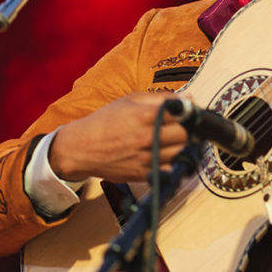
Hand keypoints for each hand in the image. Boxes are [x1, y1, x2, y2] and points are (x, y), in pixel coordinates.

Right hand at [49, 92, 188, 182]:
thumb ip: (161, 98)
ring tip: (171, 141)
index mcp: (145, 115)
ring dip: (180, 147)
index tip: (186, 114)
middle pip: (185, 135)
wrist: (82, 148)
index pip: (183, 113)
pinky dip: (173, 163)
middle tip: (179, 128)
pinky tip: (166, 156)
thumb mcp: (130, 100)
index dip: (187, 113)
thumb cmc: (106, 121)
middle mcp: (148, 137)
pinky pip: (171, 169)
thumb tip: (189, 99)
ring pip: (181, 152)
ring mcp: (147, 158)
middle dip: (185, 130)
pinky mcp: (145, 174)